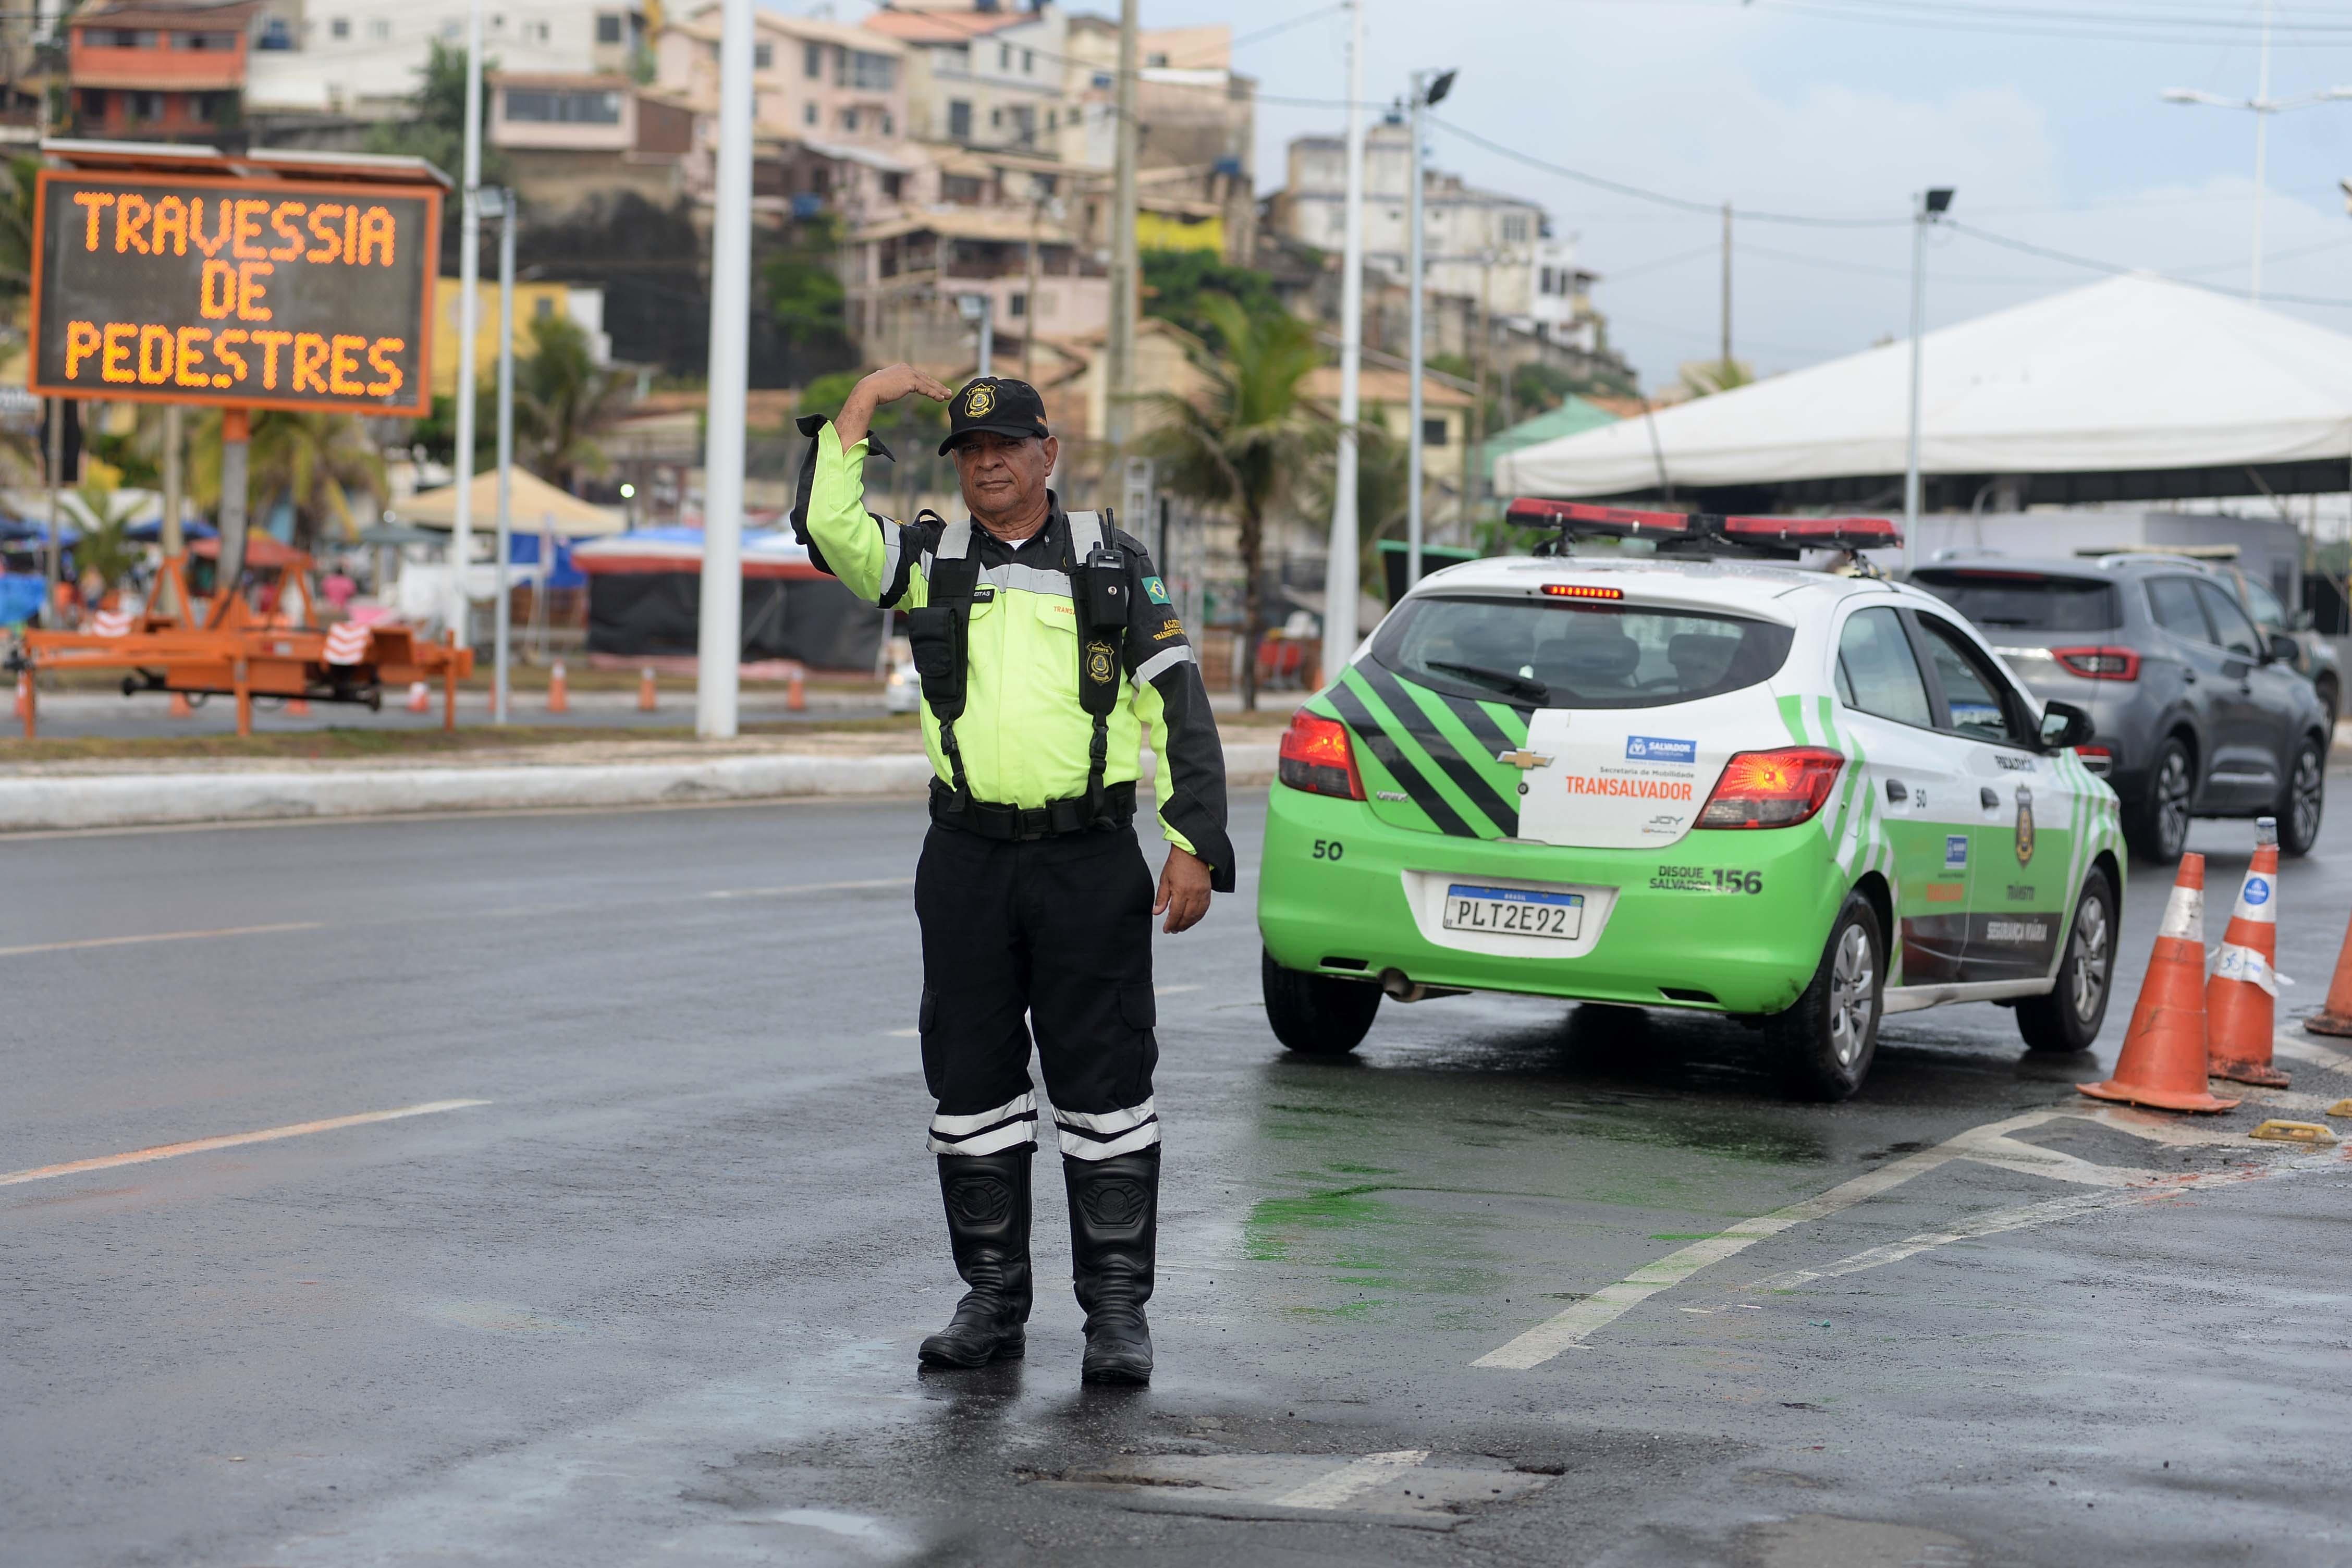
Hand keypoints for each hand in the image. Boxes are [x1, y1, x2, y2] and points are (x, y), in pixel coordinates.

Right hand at [835, 364, 952, 448]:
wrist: (869, 390)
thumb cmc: (873, 389)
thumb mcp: (884, 383)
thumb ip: (889, 382)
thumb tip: (886, 382)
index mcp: (902, 368)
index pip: (919, 376)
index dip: (929, 383)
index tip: (937, 389)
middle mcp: (907, 368)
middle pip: (926, 378)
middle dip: (938, 386)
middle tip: (948, 392)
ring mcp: (909, 374)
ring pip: (928, 383)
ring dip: (939, 390)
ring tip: (948, 396)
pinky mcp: (910, 381)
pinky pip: (925, 389)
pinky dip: (934, 394)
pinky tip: (940, 399)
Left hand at [1154, 846, 1213, 934]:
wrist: (1193, 851)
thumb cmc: (1177, 862)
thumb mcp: (1165, 879)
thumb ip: (1162, 898)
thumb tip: (1156, 912)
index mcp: (1181, 891)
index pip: (1176, 914)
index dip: (1171, 924)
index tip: (1166, 929)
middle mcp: (1193, 894)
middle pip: (1187, 917)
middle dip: (1179, 926)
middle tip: (1173, 930)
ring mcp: (1202, 893)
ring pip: (1197, 915)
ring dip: (1189, 923)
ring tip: (1181, 927)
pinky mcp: (1208, 891)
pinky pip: (1204, 909)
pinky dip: (1198, 916)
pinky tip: (1192, 919)